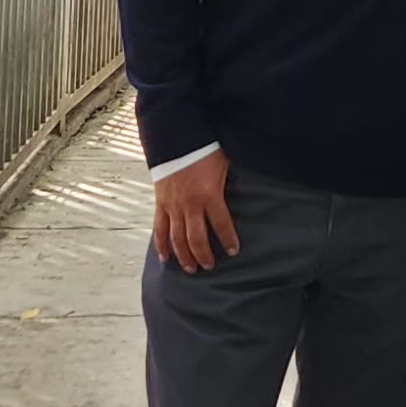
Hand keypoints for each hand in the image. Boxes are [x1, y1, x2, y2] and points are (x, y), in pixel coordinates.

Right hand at [153, 151, 239, 272]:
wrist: (175, 138)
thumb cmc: (203, 149)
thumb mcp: (224, 165)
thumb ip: (230, 182)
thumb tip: (246, 190)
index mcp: (209, 195)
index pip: (221, 224)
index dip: (228, 240)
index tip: (233, 251)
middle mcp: (190, 204)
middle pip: (196, 238)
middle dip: (204, 255)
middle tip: (209, 266)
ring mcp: (173, 205)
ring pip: (177, 238)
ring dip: (184, 256)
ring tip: (191, 268)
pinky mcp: (160, 203)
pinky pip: (159, 229)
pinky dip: (161, 245)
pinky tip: (165, 258)